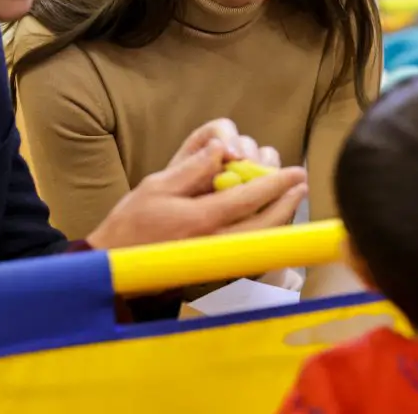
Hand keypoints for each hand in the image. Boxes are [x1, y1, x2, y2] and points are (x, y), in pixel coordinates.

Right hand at [87, 121, 307, 249]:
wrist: (115, 265)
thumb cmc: (131, 222)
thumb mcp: (157, 185)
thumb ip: (192, 167)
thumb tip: (221, 148)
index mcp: (200, 220)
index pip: (249, 199)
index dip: (276, 183)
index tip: (295, 171)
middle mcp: (214, 244)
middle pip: (266, 225)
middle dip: (287, 202)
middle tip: (301, 181)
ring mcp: (216, 260)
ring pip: (262, 240)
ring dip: (281, 216)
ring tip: (291, 195)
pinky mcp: (215, 269)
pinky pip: (250, 250)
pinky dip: (266, 232)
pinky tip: (270, 217)